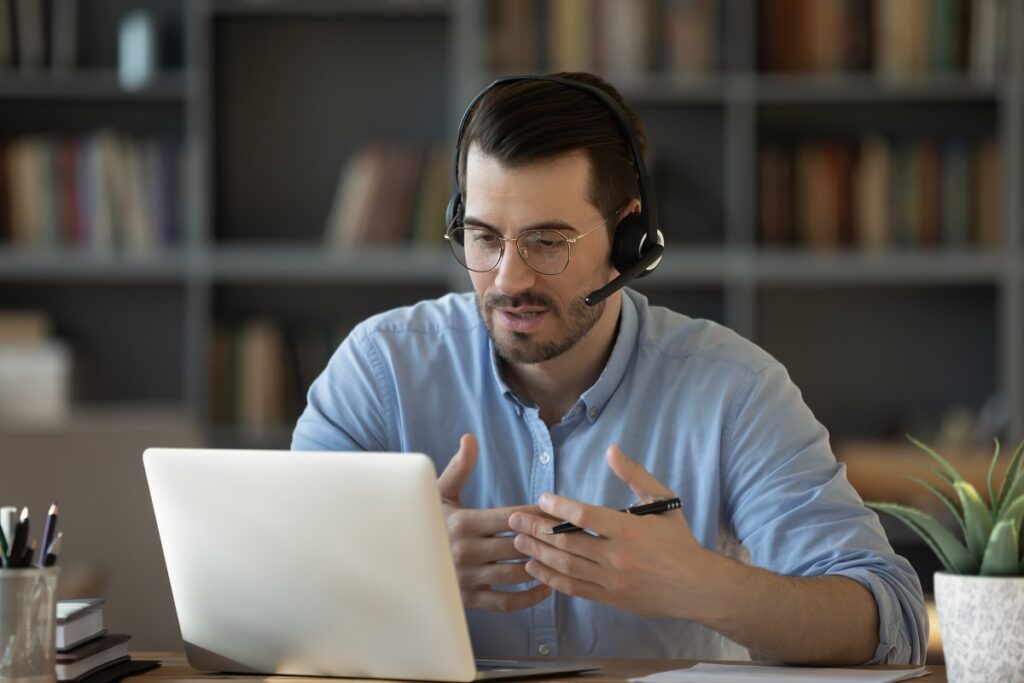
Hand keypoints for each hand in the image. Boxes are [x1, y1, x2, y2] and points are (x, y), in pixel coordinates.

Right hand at [438, 434, 553, 610]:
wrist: (401, 562)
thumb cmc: (427, 522)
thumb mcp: (439, 494)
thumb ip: (459, 468)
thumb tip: (470, 439)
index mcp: (463, 523)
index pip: (512, 518)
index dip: (538, 514)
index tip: (557, 511)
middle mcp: (467, 552)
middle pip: (519, 545)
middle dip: (546, 539)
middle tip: (570, 534)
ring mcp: (469, 578)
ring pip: (518, 573)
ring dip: (542, 565)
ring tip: (561, 557)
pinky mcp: (470, 600)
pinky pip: (507, 602)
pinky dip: (530, 597)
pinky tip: (546, 585)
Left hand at [508, 445, 711, 617]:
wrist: (696, 587)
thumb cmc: (679, 540)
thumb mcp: (663, 500)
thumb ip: (635, 475)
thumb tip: (611, 450)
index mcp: (630, 530)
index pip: (585, 517)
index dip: (558, 507)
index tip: (541, 499)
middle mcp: (618, 557)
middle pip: (567, 542)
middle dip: (536, 529)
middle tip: (515, 519)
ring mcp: (611, 581)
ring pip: (565, 566)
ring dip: (537, 553)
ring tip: (517, 540)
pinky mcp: (609, 598)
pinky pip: (573, 588)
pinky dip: (550, 578)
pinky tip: (534, 567)